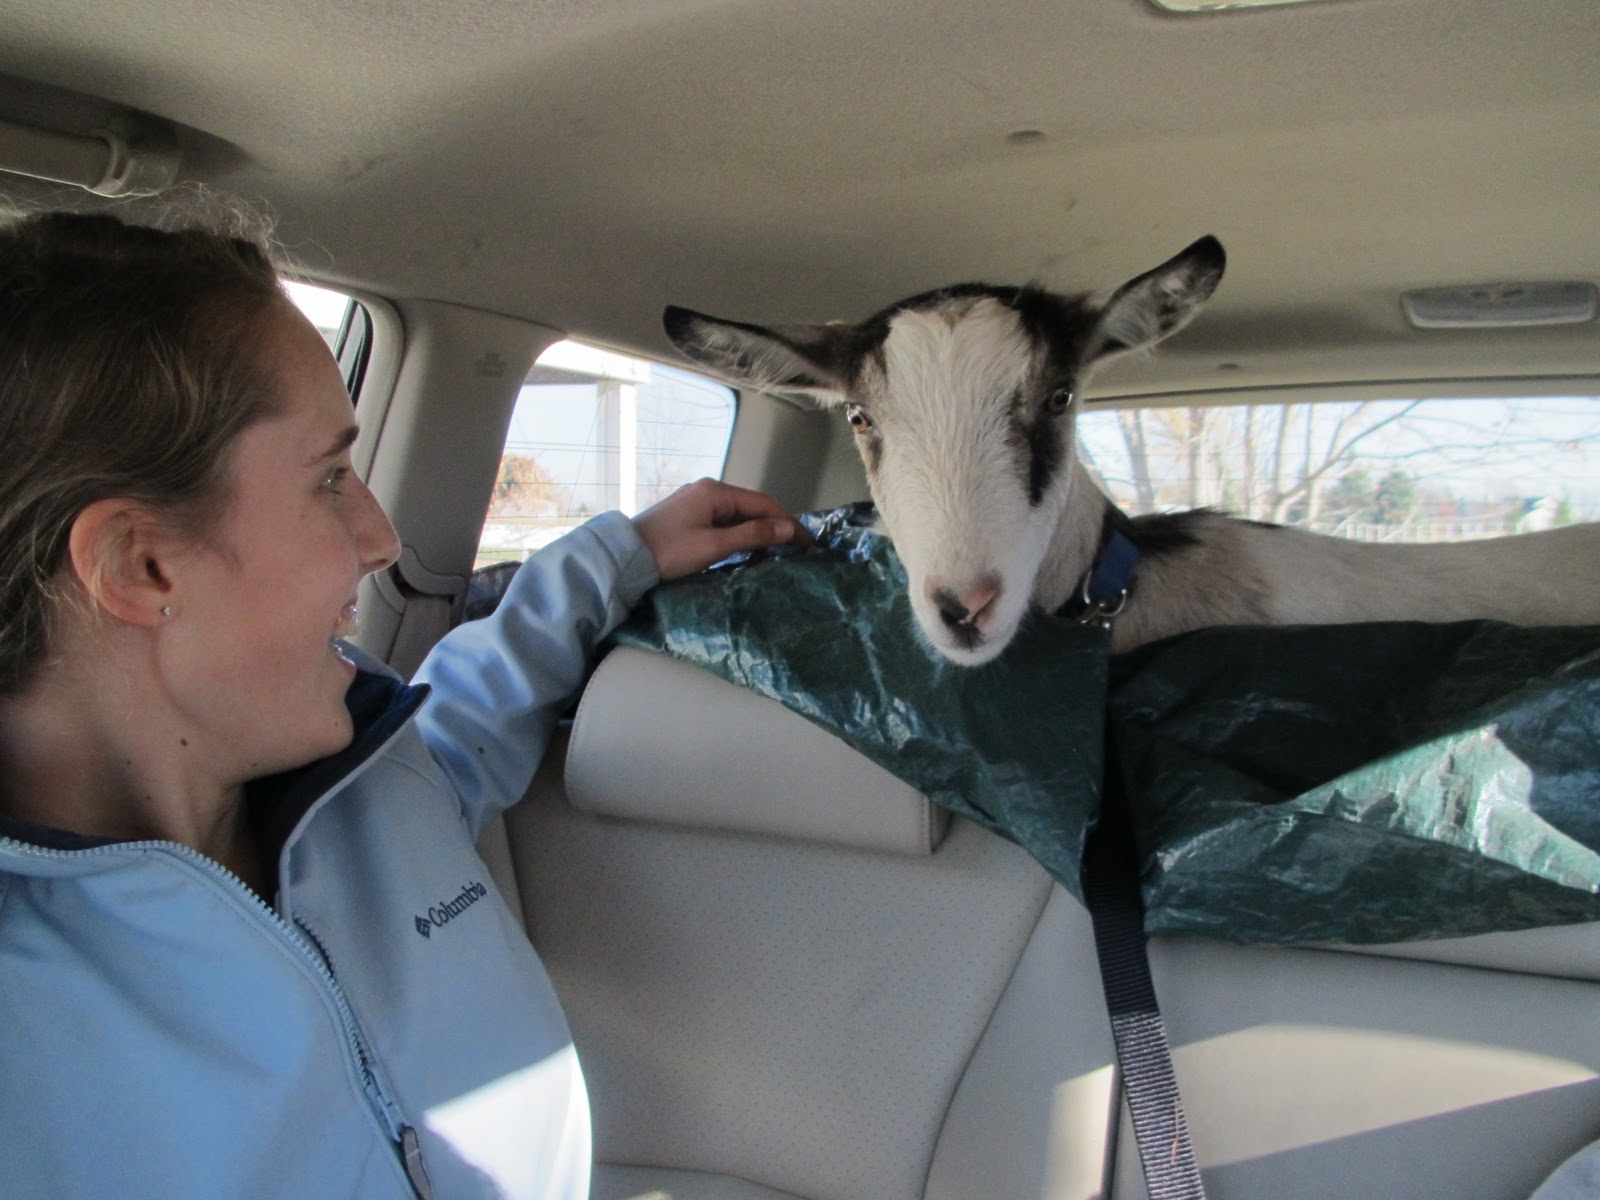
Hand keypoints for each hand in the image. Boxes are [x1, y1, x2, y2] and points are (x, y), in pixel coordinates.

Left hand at [632, 478, 810, 580]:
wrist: (624, 557)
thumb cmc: (668, 552)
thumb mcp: (713, 546)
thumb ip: (752, 536)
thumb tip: (787, 528)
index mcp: (716, 491)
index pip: (764, 503)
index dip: (788, 522)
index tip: (808, 543)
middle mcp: (708, 489)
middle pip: (753, 506)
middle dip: (777, 525)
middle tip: (798, 549)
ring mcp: (697, 500)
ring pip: (739, 513)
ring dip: (760, 530)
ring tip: (779, 550)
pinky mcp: (688, 514)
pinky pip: (725, 519)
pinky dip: (742, 532)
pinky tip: (750, 546)